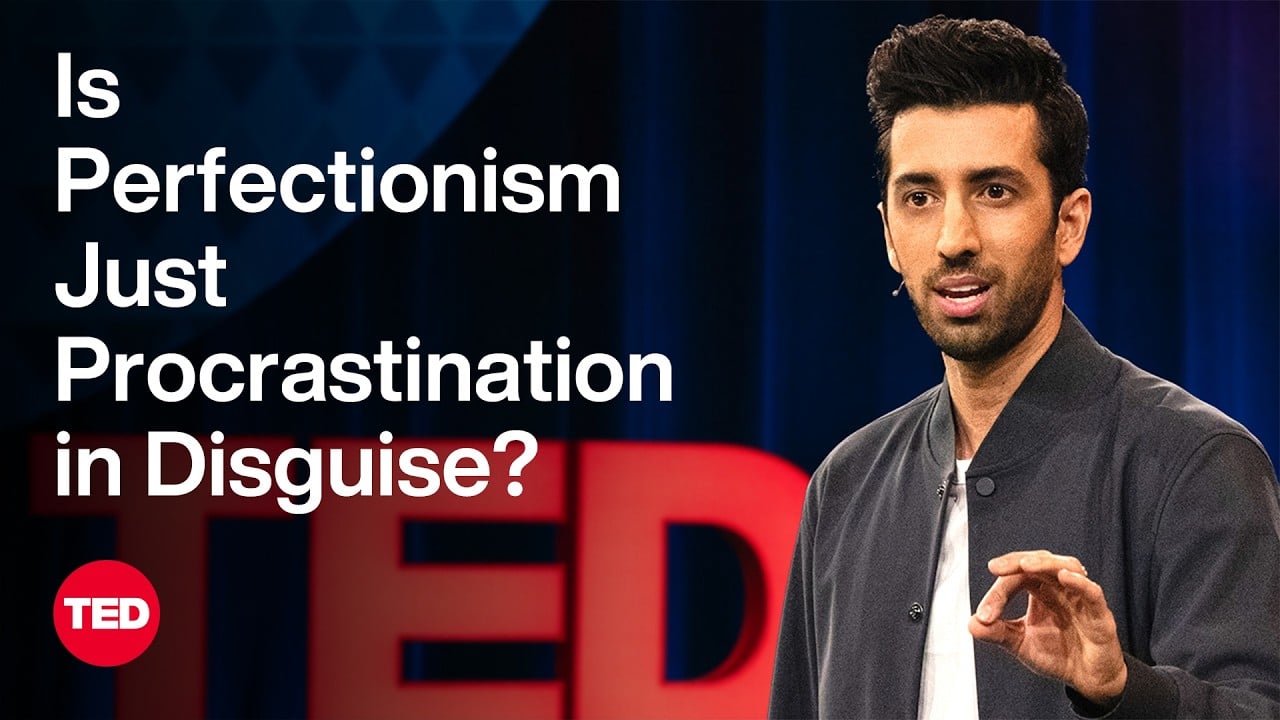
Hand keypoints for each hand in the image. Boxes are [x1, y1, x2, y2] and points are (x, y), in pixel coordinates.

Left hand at [968, 550, 1126, 705]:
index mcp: (1040, 591)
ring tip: (1026, 564)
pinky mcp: (1100, 615)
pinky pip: (1092, 593)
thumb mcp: (1021, 644)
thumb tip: (971, 624)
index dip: (997, 593)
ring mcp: (1080, 599)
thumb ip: (998, 632)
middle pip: (1041, 561)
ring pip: (1067, 567)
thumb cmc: (1058, 654)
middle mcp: (1060, 589)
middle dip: (1017, 561)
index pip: (1017, 578)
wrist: (1087, 679)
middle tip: (996, 568)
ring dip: (1046, 563)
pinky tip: (1064, 577)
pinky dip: (1079, 583)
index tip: (983, 615)